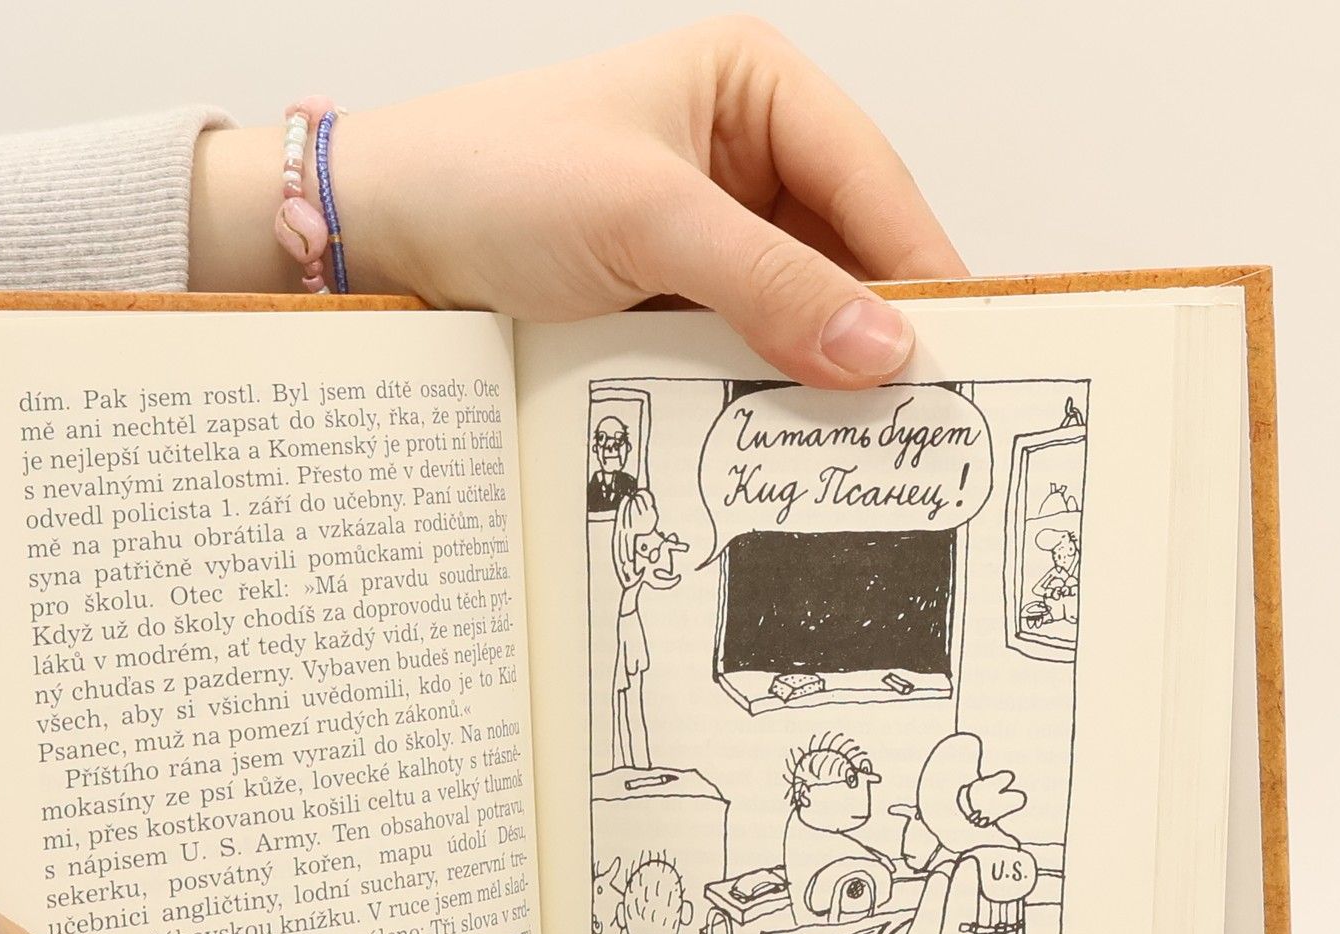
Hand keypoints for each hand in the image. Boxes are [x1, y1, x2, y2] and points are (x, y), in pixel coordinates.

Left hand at [192, 16, 964, 384]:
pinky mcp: (673, 301)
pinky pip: (745, 350)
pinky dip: (764, 393)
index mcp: (753, 87)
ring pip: (801, 310)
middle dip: (874, 329)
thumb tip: (882, 348)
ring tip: (858, 441)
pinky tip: (781, 438)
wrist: (382, 234)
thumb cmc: (492, 178)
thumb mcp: (645, 219)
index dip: (916, 268)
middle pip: (847, 251)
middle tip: (919, 416)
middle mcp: (743, 155)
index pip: (872, 179)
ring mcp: (709, 234)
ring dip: (819, 372)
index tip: (956, 353)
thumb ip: (770, 285)